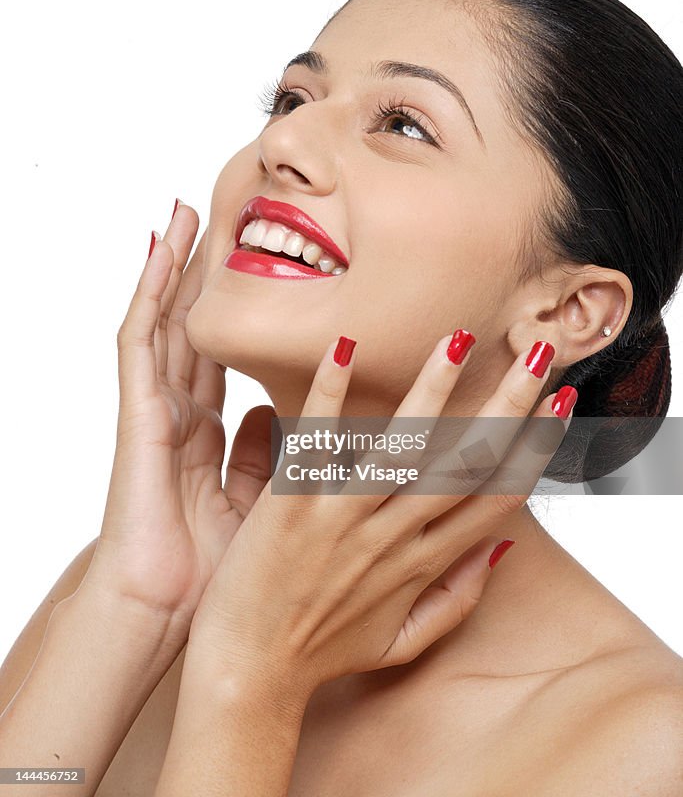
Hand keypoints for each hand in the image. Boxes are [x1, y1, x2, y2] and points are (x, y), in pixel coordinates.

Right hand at [85, 203, 274, 636]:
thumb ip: (267, 455)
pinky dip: (148, 294)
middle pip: (190, 328)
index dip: (230, 315)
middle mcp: (177, 412)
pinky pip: (141, 341)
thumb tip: (285, 416)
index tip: (248, 272)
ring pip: (163, 320)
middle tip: (218, 217)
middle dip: (201, 275)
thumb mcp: (254, 501)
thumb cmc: (210, 569)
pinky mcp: (138, 413)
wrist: (168, 609)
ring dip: (172, 266)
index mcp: (203, 434)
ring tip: (184, 213)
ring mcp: (153, 409)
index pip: (217, 357)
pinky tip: (158, 252)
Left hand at [189, 332, 574, 702]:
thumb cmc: (320, 655)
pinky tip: (346, 348)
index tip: (559, 405)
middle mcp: (391, 536)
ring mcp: (342, 518)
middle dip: (507, 406)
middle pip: (464, 463)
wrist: (247, 672)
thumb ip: (457, 599)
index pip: (494, 499)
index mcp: (420, 564)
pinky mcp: (292, 505)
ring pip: (402, 445)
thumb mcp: (402, 643)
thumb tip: (502, 548)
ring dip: (432, 389)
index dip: (534, 449)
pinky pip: (319, 441)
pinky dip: (330, 394)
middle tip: (539, 355)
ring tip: (457, 339)